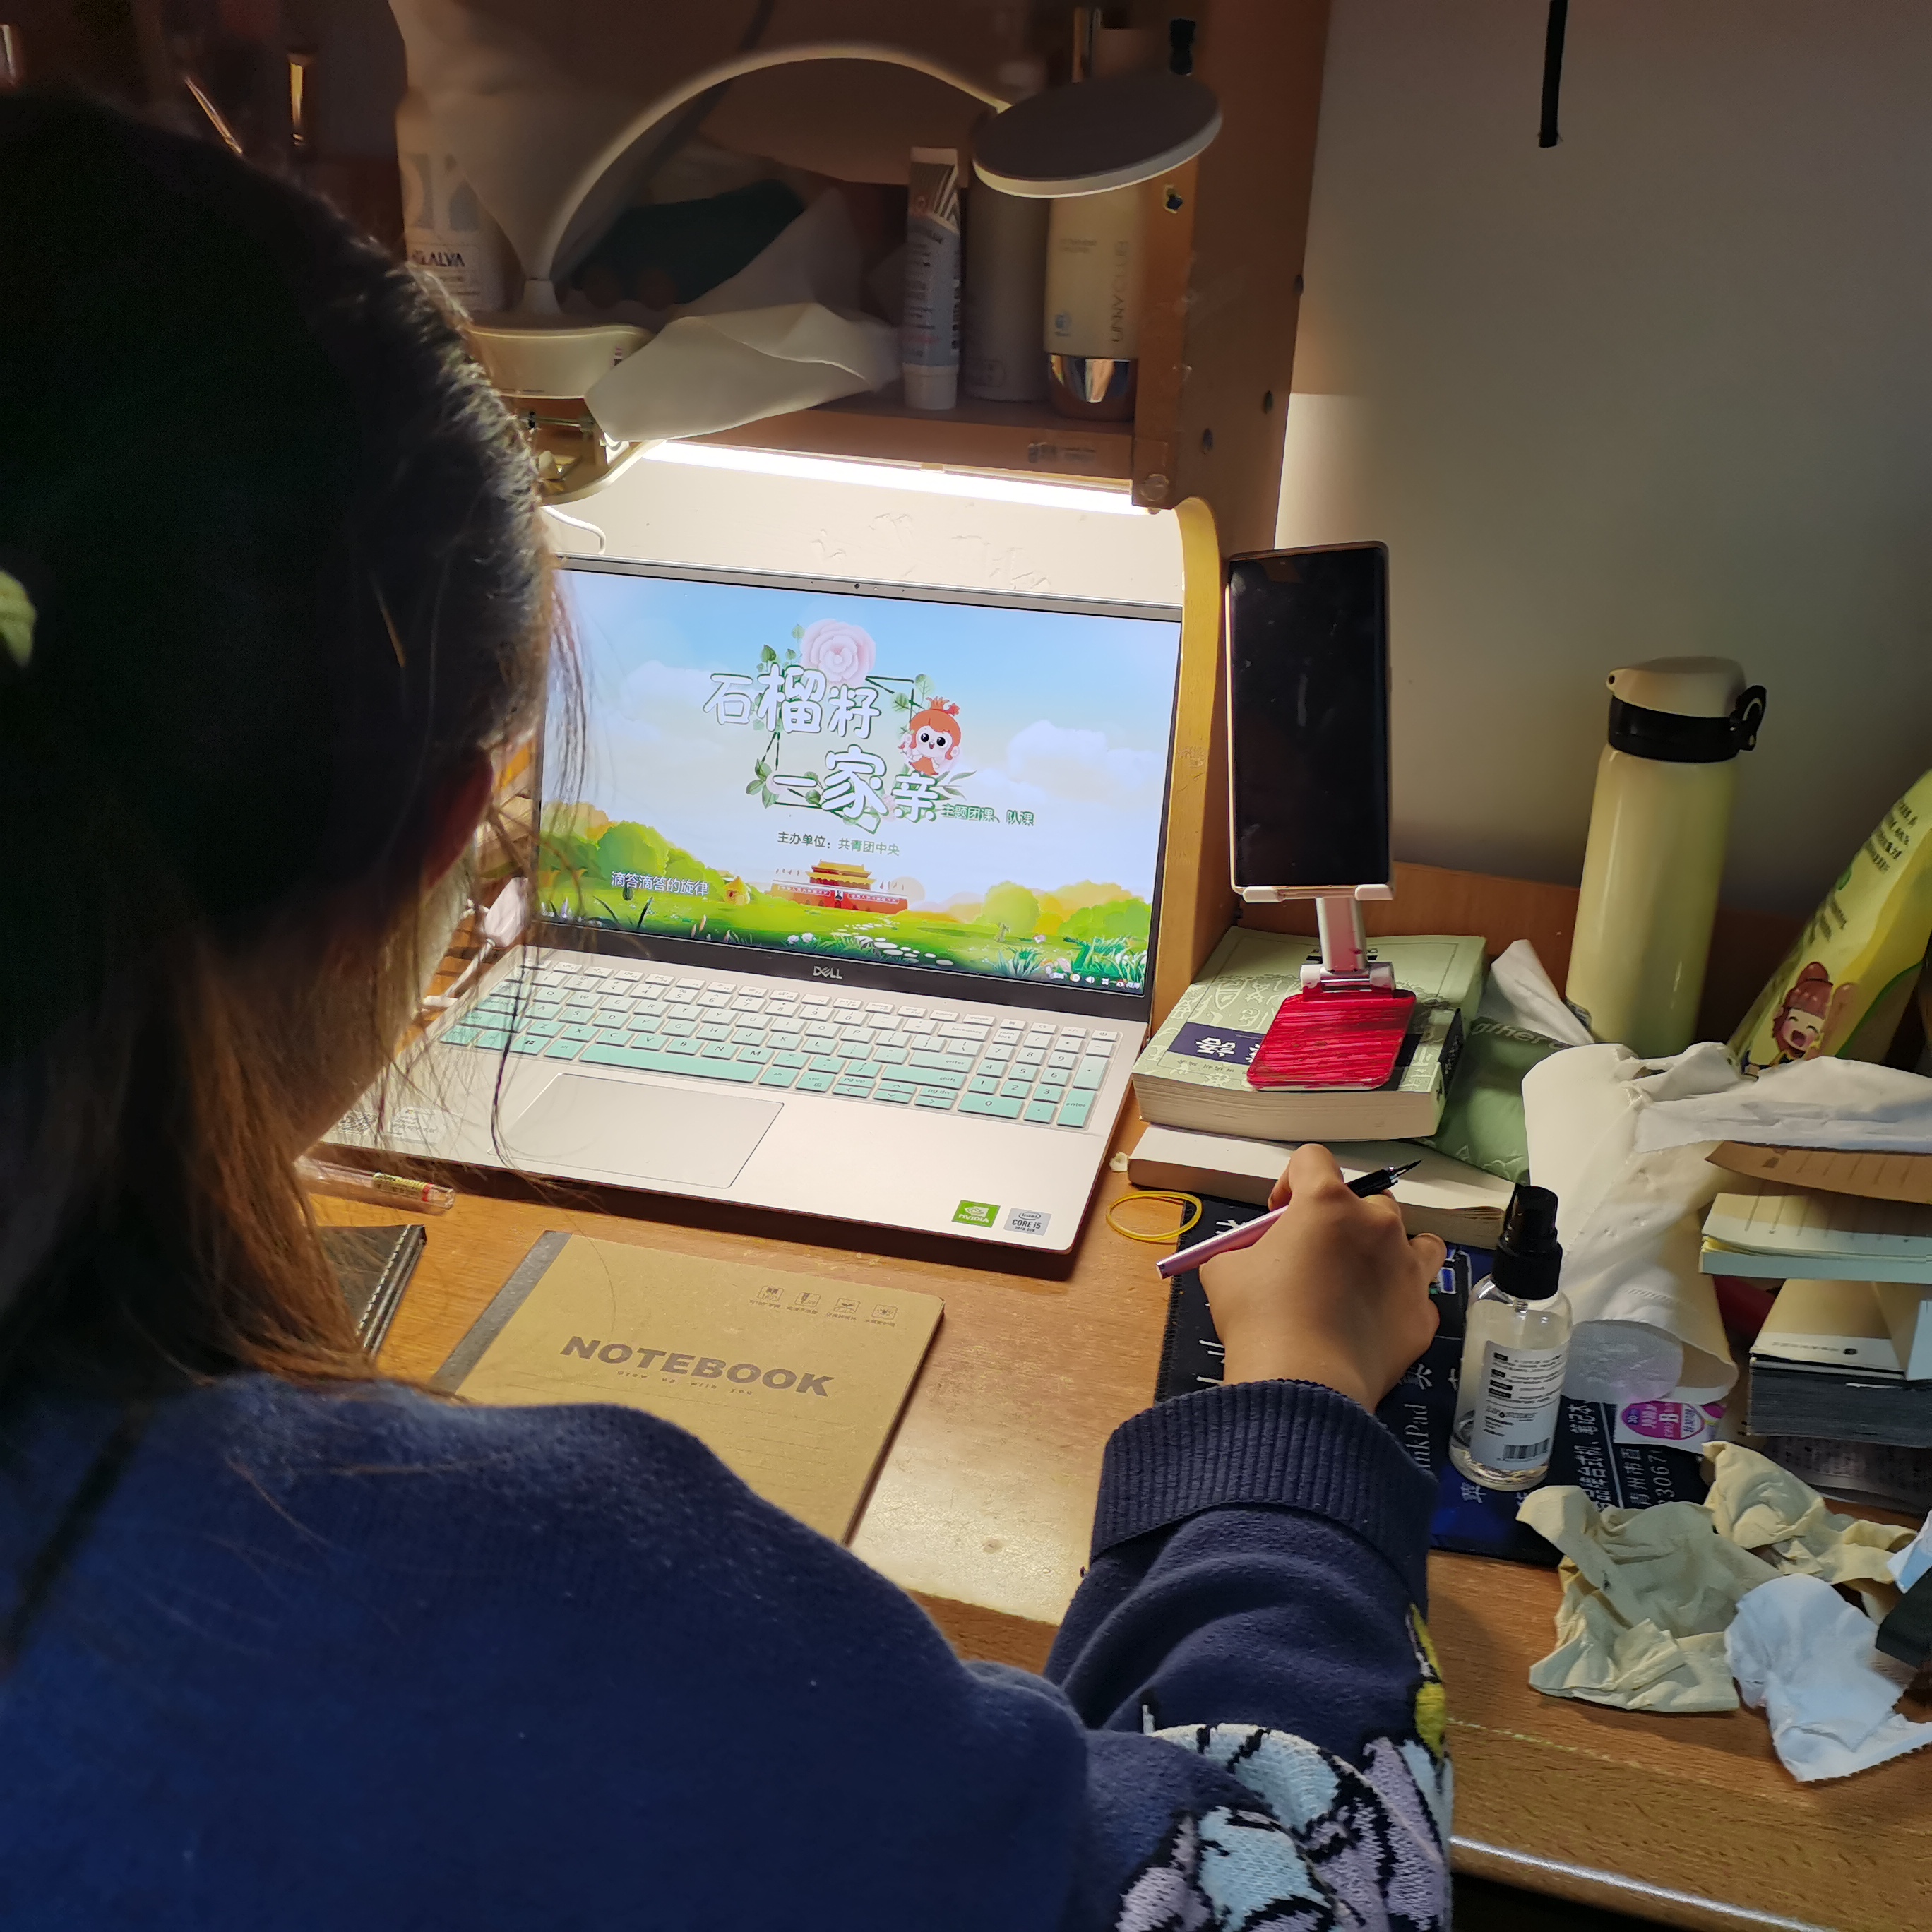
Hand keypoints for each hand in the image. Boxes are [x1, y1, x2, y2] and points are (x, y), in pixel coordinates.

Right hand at [1199, 1143, 1444, 1408]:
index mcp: (1327, 1203)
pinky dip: (1398, 1303)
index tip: (1279, 1213)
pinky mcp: (1421, 1314)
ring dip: (1393, 1250)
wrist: (1302, 1383)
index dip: (1290, 1181)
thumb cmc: (1260, 1318)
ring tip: (1367, 1275)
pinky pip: (1418, 1296)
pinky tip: (1373, 1322)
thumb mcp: (1226, 1271)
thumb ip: (1243, 1249)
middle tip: (1317, 1252)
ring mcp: (1407, 1270)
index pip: (1313, 1159)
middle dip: (1343, 1219)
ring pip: (1418, 1240)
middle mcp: (1377, 1225)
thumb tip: (1249, 1256)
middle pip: (1368, 1199)